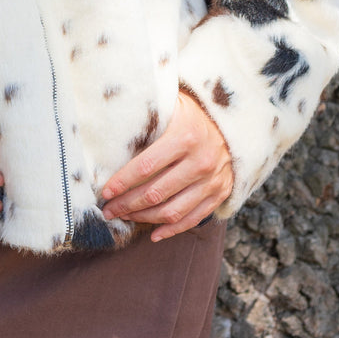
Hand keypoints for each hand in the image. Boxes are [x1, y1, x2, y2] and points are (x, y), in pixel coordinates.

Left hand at [100, 92, 233, 242]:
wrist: (233, 123)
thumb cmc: (191, 113)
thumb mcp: (171, 104)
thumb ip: (147, 118)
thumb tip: (111, 129)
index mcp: (184, 136)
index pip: (146, 166)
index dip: (122, 182)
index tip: (105, 192)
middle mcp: (200, 161)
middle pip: (156, 192)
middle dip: (127, 204)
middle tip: (108, 209)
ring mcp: (212, 181)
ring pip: (172, 210)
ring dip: (144, 218)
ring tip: (124, 218)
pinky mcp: (219, 194)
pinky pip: (192, 219)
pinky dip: (171, 229)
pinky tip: (153, 233)